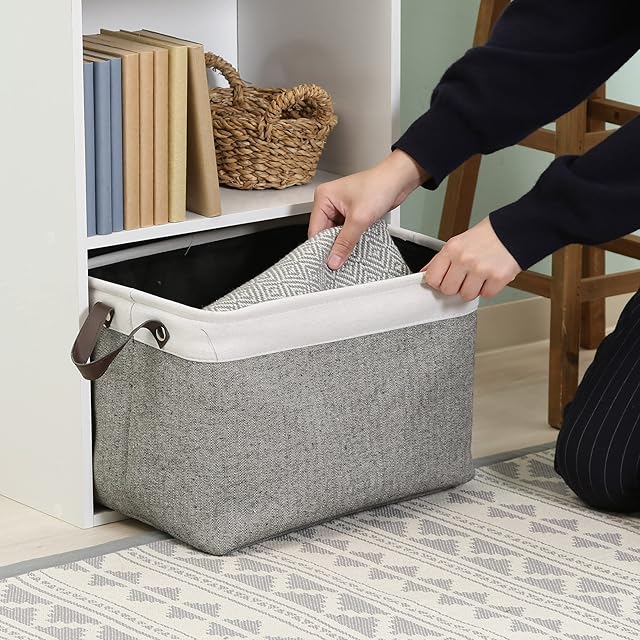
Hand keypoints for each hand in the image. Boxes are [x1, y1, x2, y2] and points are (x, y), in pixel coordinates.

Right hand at [309, 150, 428, 269]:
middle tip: (338, 261)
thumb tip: (334, 260)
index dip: (321, 247)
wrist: (399, 180)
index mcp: (323, 197)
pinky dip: (350, 239)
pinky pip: (346, 232)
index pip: (315, 229)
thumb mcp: (359, 218)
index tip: (327, 263)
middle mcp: (329, 202)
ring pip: (335, 234)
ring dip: (343, 243)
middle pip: (324, 233)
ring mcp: (340, 208)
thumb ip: (345, 242)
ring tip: (349, 252)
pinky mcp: (351, 214)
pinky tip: (355, 245)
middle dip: (333, 246)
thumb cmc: (379, 186)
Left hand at [422, 217, 520, 300]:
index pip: (432, 278)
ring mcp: (481, 269)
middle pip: (448, 290)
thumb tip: (424, 273)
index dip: (438, 282)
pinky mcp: (497, 277)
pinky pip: (486, 295)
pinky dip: (489, 289)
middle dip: (456, 286)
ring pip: (466, 295)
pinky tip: (490, 276)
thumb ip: (440, 260)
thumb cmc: (486, 237)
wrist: (514, 230)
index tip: (444, 280)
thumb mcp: (458, 243)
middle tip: (465, 277)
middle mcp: (464, 259)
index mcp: (452, 249)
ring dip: (473, 289)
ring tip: (479, 275)